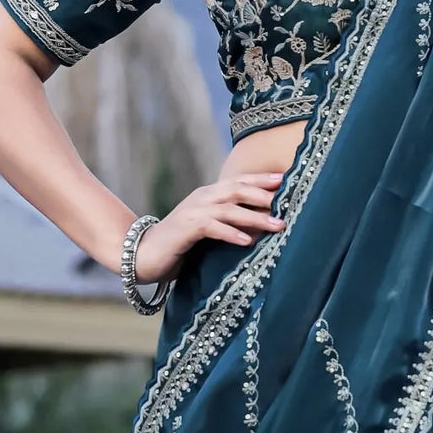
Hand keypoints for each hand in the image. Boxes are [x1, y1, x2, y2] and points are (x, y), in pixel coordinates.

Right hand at [132, 173, 285, 282]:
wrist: (142, 254)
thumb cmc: (179, 245)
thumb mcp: (208, 229)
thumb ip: (230, 223)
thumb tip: (263, 227)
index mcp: (209, 195)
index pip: (239, 181)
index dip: (262, 179)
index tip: (287, 180)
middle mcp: (202, 198)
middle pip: (238, 188)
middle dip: (265, 193)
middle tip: (290, 199)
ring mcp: (193, 211)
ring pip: (230, 208)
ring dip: (256, 216)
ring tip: (278, 225)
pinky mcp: (185, 228)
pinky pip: (212, 227)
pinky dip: (231, 233)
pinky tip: (247, 241)